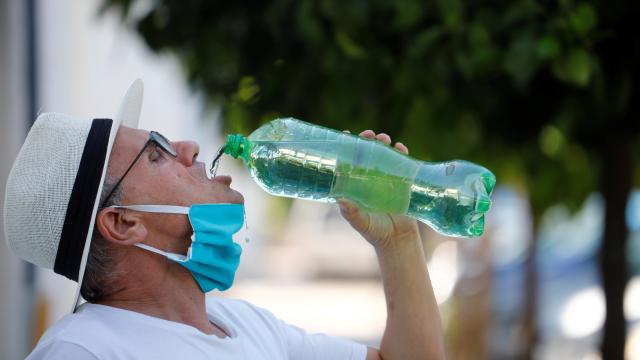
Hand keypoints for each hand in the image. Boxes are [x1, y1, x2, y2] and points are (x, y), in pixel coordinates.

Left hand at [338, 130, 420, 250]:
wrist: (398, 240)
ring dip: (383, 143)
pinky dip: (402, 153)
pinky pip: (402, 163)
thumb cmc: (374, 231)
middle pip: (366, 153)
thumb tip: (341, 201)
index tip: (346, 133)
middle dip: (367, 140)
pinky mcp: (402, 182)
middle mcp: (369, 178)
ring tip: (384, 139)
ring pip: (384, 154)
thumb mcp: (361, 222)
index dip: (346, 146)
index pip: (348, 161)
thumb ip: (351, 213)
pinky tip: (401, 148)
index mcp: (355, 185)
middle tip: (370, 134)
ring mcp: (386, 178)